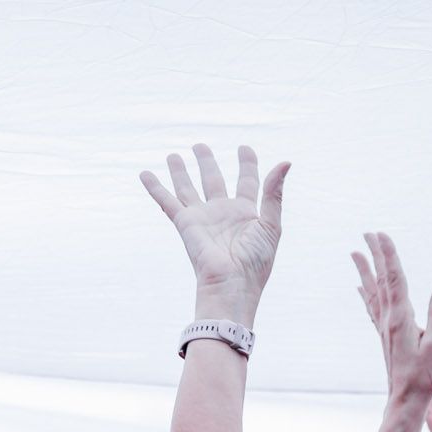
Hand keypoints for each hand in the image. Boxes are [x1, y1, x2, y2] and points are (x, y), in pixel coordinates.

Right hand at [141, 144, 289, 316]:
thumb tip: (285, 162)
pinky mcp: (185, 224)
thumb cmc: (255, 262)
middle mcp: (222, 213)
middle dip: (206, 162)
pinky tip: (145, 174)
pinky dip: (155, 188)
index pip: (246, 181)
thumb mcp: (271, 224)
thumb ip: (274, 193)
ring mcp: (202, 218)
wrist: (231, 285)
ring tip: (173, 156)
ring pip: (188, 188)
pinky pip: (167, 202)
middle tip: (199, 146)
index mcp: (245, 213)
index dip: (246, 163)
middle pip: (213, 180)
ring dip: (180, 171)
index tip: (243, 148)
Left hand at [351, 233, 431, 402]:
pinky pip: (372, 308)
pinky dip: (365, 293)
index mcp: (401, 318)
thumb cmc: (424, 375)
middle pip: (380, 280)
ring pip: (373, 292)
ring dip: (366, 270)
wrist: (405, 399)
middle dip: (375, 255)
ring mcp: (384, 327)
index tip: (382, 235)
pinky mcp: (385, 335)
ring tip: (356, 253)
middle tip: (367, 233)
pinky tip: (359, 288)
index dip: (388, 255)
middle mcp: (388, 319)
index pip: (395, 278)